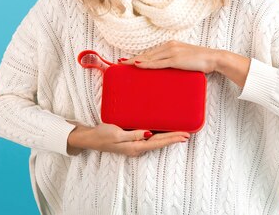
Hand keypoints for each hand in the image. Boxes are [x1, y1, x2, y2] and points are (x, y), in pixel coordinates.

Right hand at [67, 122, 189, 156]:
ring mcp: (135, 145)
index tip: (184, 135)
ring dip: (168, 137)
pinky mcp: (132, 140)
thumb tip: (148, 133)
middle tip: (188, 134)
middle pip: (160, 142)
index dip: (172, 138)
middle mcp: (137, 147)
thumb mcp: (117, 134)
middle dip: (174, 138)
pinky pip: (149, 138)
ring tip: (181, 133)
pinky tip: (164, 131)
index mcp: (135, 147)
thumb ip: (133, 134)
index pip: (158, 142)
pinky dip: (159, 134)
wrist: (90, 138)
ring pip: (156, 140)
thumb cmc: (102, 135)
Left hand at [120, 41, 250, 86]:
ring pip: (149, 57)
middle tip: (119, 63)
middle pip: (147, 54)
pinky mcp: (176, 60)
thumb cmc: (201, 60)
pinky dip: (146, 64)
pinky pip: (158, 63)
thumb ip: (174, 61)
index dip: (138, 56)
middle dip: (132, 59)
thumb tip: (167, 68)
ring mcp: (172, 52)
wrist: (213, 58)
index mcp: (171, 45)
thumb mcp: (185, 58)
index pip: (151, 52)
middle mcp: (169, 46)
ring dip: (135, 61)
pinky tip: (138, 65)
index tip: (127, 60)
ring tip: (124, 65)